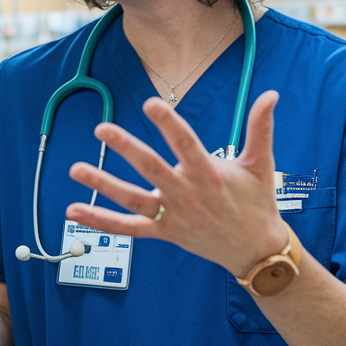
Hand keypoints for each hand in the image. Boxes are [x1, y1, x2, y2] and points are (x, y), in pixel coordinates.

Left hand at [65, 90, 286, 277]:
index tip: (151, 104)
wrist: (256, 251)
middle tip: (102, 129)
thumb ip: (260, 128)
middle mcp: (187, 195)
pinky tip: (74, 211)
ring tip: (76, 169)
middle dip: (126, 148)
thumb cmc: (257, 203)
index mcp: (210, 175)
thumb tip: (271, 94)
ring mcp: (173, 216)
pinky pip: (128, 228)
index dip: (168, 123)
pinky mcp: (164, 232)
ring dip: (102, 185)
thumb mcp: (261, 164)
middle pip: (152, 169)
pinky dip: (100, 221)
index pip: (186, 144)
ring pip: (132, 200)